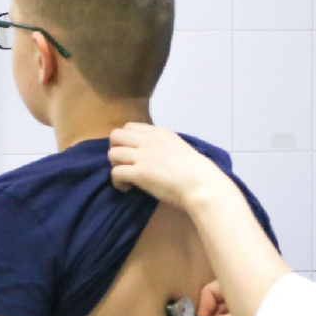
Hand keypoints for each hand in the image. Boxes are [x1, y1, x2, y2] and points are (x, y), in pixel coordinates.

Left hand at [108, 123, 226, 210]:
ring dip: (115, 166)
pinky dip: (117, 182)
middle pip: (116, 135)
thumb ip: (165, 147)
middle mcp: (150, 141)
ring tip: (125, 178)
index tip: (132, 154)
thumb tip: (156, 156)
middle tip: (124, 164)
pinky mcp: (140, 173)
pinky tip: (126, 188)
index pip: (130, 127)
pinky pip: (115, 172)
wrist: (202, 185)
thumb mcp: (181, 149)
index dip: (126, 140)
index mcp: (161, 133)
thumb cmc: (198, 173)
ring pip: (112, 153)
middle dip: (115, 149)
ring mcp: (144, 156)